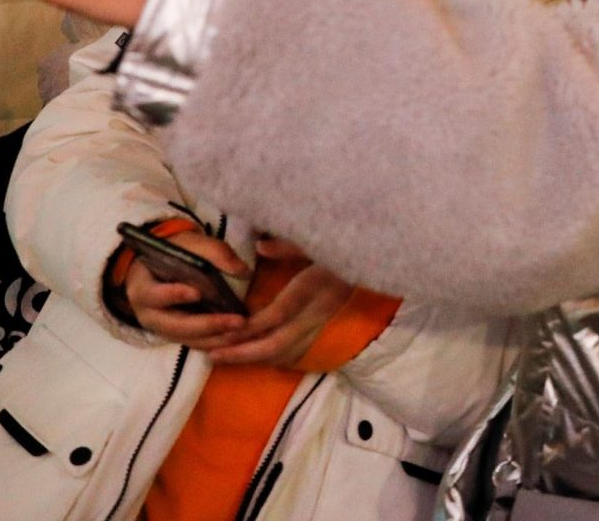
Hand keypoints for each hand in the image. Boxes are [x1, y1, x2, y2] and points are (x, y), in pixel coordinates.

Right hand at [123, 229, 250, 346]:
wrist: (162, 265)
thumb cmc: (173, 253)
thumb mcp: (189, 244)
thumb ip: (214, 252)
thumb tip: (242, 270)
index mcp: (142, 289)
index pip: (153, 295)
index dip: (173, 295)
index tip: (197, 293)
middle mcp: (149, 314)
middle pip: (175, 326)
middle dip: (207, 325)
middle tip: (237, 321)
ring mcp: (162, 329)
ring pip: (188, 339)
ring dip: (216, 339)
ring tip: (242, 332)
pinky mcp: (177, 335)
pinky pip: (195, 343)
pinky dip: (216, 342)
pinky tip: (237, 338)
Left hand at [204, 240, 355, 367]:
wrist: (385, 261)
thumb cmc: (351, 245)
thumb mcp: (322, 239)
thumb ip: (290, 244)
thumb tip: (259, 247)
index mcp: (311, 288)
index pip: (273, 317)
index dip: (245, 330)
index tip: (220, 335)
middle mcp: (316, 311)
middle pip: (276, 343)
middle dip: (243, 353)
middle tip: (213, 356)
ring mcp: (325, 322)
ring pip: (287, 352)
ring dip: (257, 359)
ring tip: (228, 358)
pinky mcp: (329, 327)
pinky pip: (299, 350)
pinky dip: (276, 357)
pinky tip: (259, 355)